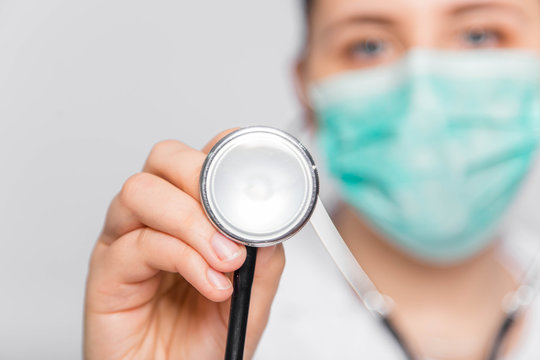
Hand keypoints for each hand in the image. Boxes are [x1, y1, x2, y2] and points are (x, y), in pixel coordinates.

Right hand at [84, 130, 284, 359]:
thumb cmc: (204, 339)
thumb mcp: (250, 295)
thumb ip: (263, 257)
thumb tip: (269, 224)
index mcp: (189, 213)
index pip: (200, 159)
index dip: (224, 152)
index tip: (254, 175)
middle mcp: (155, 218)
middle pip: (165, 158)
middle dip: (202, 177)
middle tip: (232, 216)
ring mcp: (126, 240)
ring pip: (142, 191)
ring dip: (192, 221)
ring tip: (225, 259)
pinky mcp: (106, 272)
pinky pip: (138, 243)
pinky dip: (183, 258)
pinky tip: (210, 282)